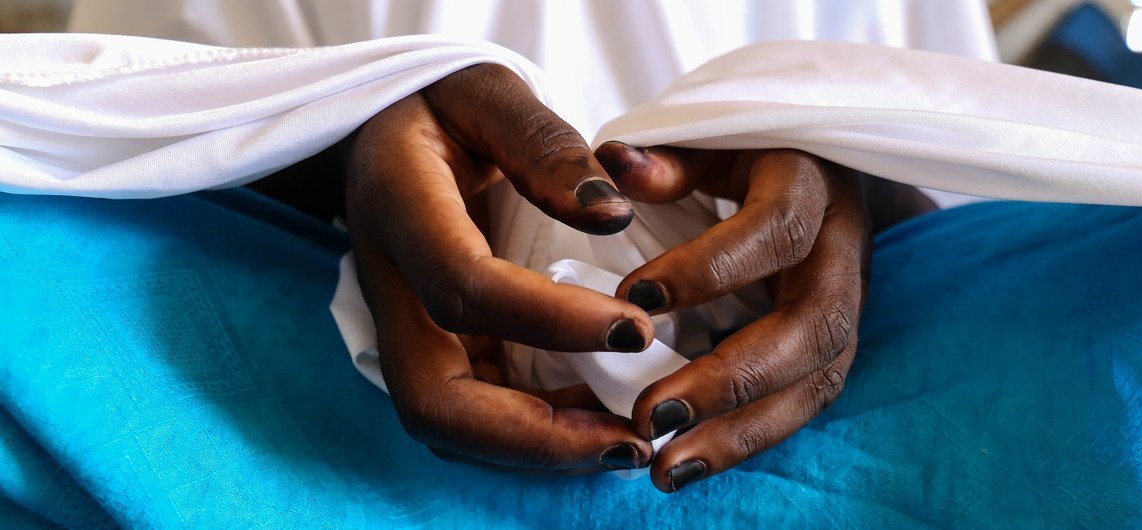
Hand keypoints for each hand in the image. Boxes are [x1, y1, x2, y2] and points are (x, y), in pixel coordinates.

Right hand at [344, 65, 657, 471]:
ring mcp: (403, 329)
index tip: (636, 329)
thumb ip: (545, 146)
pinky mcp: (429, 348)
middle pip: (433, 400)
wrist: (380, 139)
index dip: (548, 321)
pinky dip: (533, 436)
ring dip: (537, 451)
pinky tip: (600, 422)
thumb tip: (611, 216)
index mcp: (397, 209)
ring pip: (449, 425)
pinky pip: (471, 416)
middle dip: (533, 438)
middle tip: (630, 440)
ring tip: (628, 442)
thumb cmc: (440, 108)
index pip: (463, 287)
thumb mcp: (488, 92)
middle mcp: (389, 288)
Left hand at [595, 142, 872, 490]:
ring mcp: (848, 304)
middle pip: (810, 327)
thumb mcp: (714, 137)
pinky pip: (805, 401)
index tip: (634, 299)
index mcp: (813, 185)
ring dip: (742, 433)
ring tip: (667, 468)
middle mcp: (843, 251)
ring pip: (816, 381)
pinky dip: (750, 439)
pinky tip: (690, 464)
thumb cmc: (751, 150)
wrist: (826, 167)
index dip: (711, 269)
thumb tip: (612, 163)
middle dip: (730, 378)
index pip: (777, 231)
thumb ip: (668, 158)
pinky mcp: (835, 345)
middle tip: (650, 413)